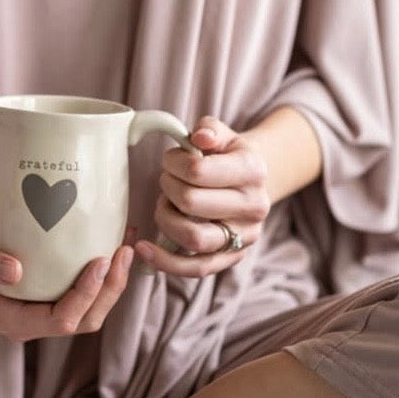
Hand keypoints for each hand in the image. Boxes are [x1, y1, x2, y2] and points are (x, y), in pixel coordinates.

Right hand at [0, 214, 134, 342]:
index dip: (85, 295)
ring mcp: (38, 307)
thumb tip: (16, 271)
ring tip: (127, 244)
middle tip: (124, 250)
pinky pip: (81, 290)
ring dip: (112, 282)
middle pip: (82, 320)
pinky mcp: (46, 290)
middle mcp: (28, 320)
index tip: (101, 259)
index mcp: (7, 320)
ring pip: (88, 309)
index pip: (59, 321)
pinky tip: (111, 240)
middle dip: (110, 291)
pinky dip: (101, 271)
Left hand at [135, 115, 269, 277]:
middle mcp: (254, 206)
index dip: (173, 164)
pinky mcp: (231, 258)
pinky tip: (144, 249)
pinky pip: (196, 268)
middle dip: (167, 188)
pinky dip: (165, 262)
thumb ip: (209, 129)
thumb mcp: (222, 135)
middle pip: (191, 203)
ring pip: (193, 238)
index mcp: (253, 171)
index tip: (170, 161)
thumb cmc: (227, 156)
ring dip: (165, 219)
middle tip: (166, 181)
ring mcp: (244, 236)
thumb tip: (199, 138)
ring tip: (165, 205)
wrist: (251, 182)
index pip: (198, 171)